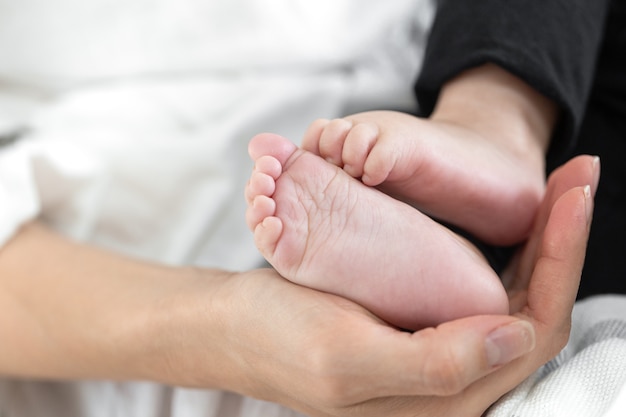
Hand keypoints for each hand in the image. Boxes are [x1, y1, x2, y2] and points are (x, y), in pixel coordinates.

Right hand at [158, 156, 596, 415]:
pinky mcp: (422, 334)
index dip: (562, 261)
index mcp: (443, 401)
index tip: (573, 195)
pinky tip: (524, 227)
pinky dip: (513, 254)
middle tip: (577, 177)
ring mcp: (439, 359)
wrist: (234, 328)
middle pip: (535, 312)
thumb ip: (434, 364)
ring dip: (546, 245)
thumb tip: (518, 336)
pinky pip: (487, 298)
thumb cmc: (277, 339)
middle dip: (563, 243)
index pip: (532, 330)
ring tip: (563, 190)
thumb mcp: (346, 358)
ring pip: (517, 302)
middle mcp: (451, 386)